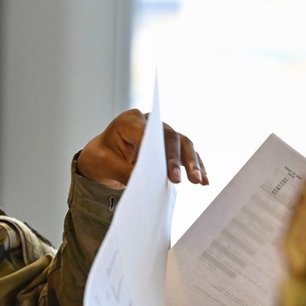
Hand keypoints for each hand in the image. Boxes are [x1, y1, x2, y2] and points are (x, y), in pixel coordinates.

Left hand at [75, 109, 207, 188]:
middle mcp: (149, 122)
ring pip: (183, 143)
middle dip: (177, 160)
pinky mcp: (169, 145)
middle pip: (170, 137)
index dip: (161, 153)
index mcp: (130, 121)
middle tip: (181, 180)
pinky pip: (186, 153)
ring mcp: (161, 132)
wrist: (102, 155)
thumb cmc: (101, 156)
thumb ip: (124, 172)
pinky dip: (195, 165)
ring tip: (199, 181)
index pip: (150, 133)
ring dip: (192, 163)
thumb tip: (147, 185)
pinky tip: (203, 180)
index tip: (168, 174)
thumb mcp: (105, 165)